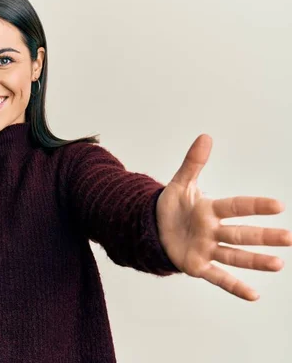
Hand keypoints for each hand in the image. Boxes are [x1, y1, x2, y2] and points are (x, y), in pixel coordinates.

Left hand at [156, 134, 291, 300]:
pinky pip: (218, 277)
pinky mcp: (198, 265)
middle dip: (263, 236)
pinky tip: (253, 295)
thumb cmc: (172, 207)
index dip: (254, 206)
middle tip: (289, 238)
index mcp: (210, 210)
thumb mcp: (180, 184)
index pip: (235, 207)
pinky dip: (234, 286)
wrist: (154, 228)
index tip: (277, 205)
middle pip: (240, 234)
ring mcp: (207, 249)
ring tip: (278, 264)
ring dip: (254, 261)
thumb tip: (205, 137)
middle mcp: (213, 231)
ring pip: (234, 255)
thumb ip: (193, 163)